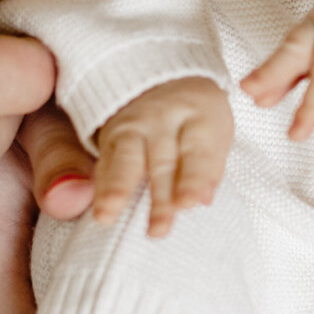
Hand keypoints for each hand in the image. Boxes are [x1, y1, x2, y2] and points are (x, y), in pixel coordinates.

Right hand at [92, 77, 231, 237]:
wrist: (165, 82)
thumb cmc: (197, 124)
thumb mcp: (214, 137)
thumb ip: (209, 170)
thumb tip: (203, 200)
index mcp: (200, 117)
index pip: (198, 154)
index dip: (193, 180)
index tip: (188, 204)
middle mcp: (165, 118)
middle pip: (162, 163)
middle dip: (160, 198)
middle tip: (158, 230)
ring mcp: (135, 124)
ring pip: (126, 159)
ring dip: (118, 189)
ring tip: (107, 216)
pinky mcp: (112, 134)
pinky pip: (105, 163)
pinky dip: (101, 187)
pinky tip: (98, 210)